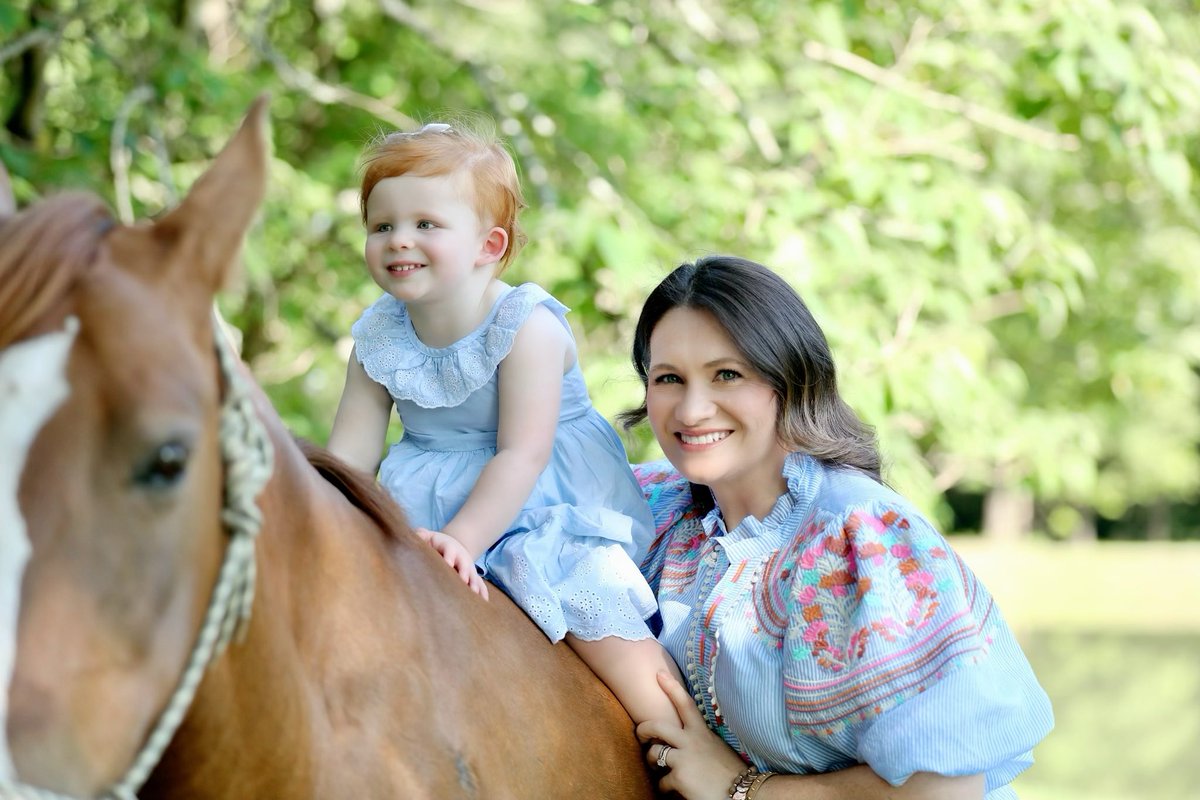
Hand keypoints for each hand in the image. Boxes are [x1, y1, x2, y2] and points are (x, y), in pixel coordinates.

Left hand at [414, 527, 489, 599]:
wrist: (453, 546)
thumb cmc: (436, 544)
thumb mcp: (429, 537)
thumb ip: (421, 535)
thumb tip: (416, 535)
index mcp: (450, 548)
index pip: (449, 551)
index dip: (449, 557)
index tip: (448, 564)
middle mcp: (462, 558)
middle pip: (465, 565)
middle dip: (465, 573)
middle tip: (464, 581)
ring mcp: (469, 568)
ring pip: (474, 576)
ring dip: (475, 584)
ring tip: (474, 594)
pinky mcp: (472, 577)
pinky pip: (480, 585)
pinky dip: (483, 593)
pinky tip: (484, 602)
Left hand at [637, 672, 747, 799]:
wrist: (742, 794)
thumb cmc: (731, 774)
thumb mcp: (716, 748)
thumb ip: (700, 742)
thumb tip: (684, 744)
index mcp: (702, 733)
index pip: (685, 704)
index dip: (671, 687)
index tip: (659, 674)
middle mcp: (691, 742)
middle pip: (658, 726)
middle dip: (643, 728)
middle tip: (640, 733)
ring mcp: (684, 759)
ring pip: (654, 753)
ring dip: (652, 761)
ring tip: (656, 767)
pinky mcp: (679, 777)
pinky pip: (662, 781)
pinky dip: (664, 787)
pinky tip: (671, 790)